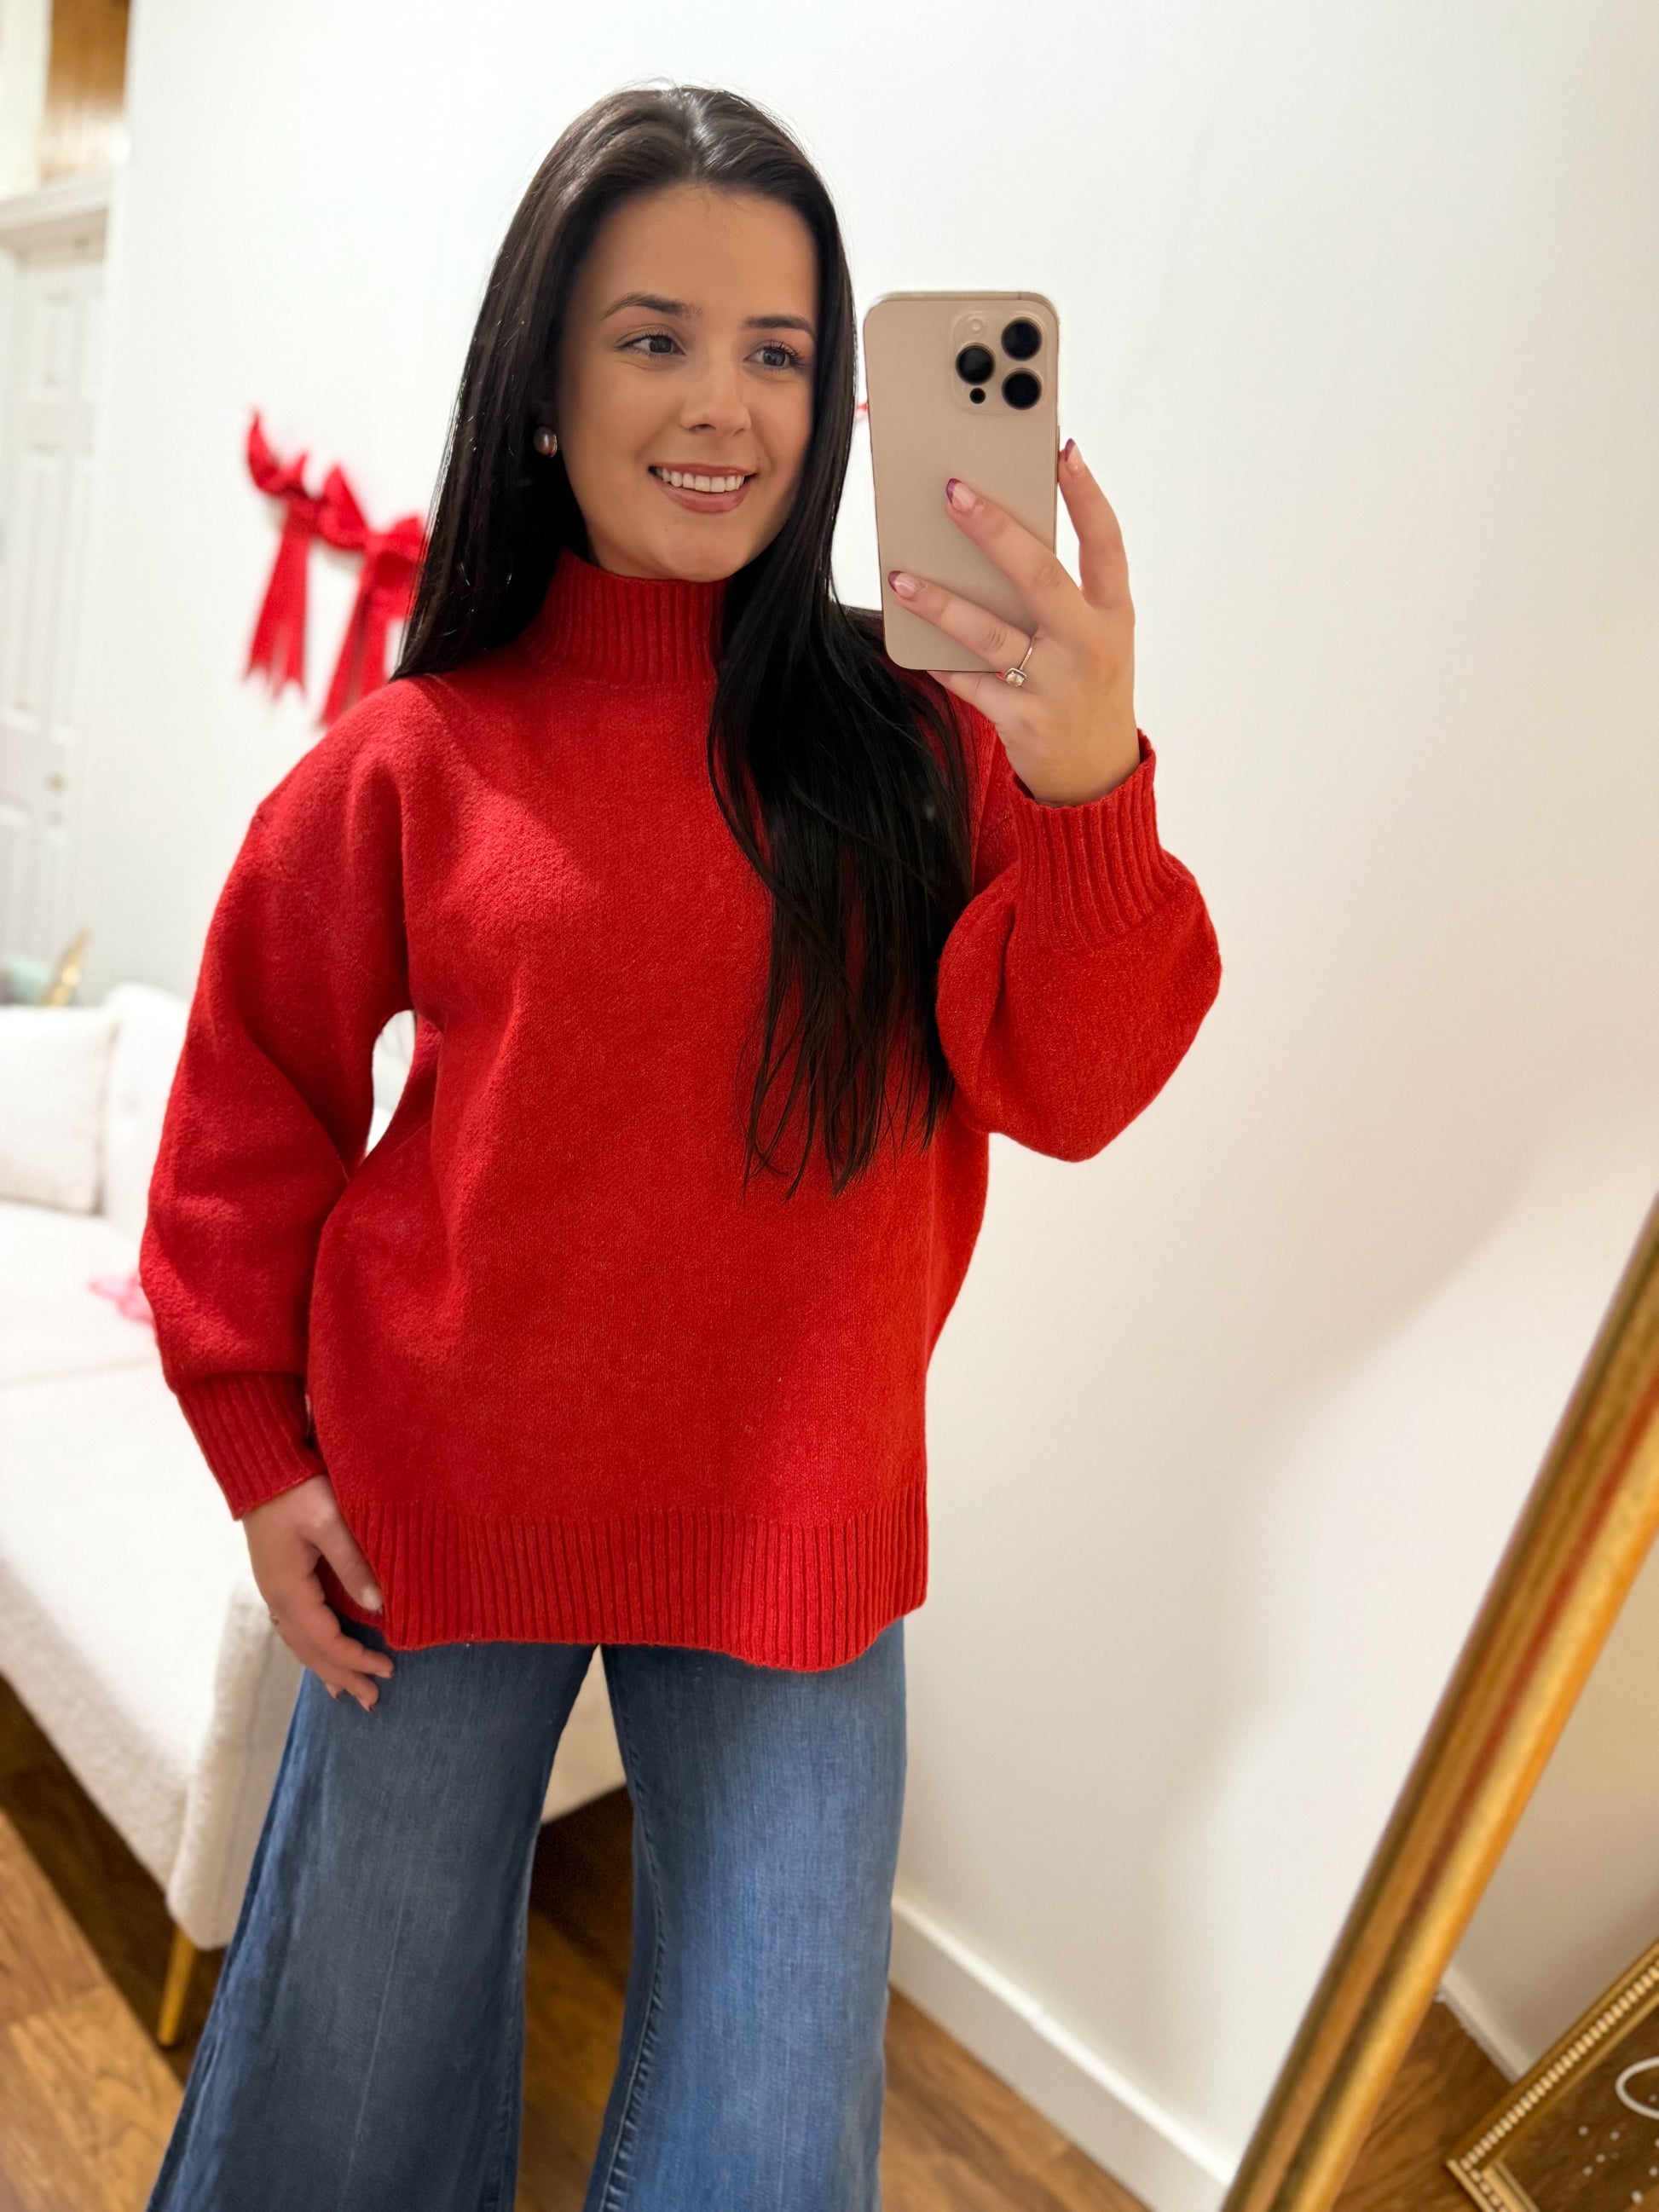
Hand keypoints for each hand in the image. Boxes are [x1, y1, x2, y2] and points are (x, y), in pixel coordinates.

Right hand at [243, 1472, 393, 1711]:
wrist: (261, 1467)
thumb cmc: (298, 1489)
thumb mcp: (330, 1521)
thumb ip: (352, 1564)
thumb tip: (378, 1607)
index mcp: (289, 1588)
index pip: (326, 1639)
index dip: (357, 1659)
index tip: (388, 1670)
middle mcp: (276, 1597)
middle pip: (311, 1650)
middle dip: (342, 1675)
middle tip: (373, 1701)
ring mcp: (273, 1590)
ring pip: (299, 1642)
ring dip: (325, 1667)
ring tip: (346, 1691)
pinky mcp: (277, 1580)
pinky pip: (294, 1627)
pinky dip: (311, 1647)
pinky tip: (320, 1653)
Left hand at [887, 439, 1139, 805]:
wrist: (1096, 777)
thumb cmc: (1087, 688)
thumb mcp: (1097, 637)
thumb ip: (1064, 592)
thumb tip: (999, 536)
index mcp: (1115, 615)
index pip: (1106, 544)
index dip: (1087, 496)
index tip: (1062, 449)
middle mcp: (1090, 646)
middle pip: (1041, 577)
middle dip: (996, 531)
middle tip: (954, 492)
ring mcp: (1058, 686)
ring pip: (992, 635)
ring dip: (943, 603)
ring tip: (901, 576)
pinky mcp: (1024, 722)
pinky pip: (971, 684)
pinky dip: (940, 662)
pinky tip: (910, 641)